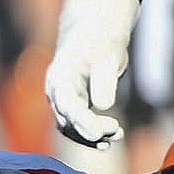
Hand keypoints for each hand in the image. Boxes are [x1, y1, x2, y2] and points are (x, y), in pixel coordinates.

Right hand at [44, 0, 140, 147]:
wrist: (94, 34)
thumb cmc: (101, 41)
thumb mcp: (108, 55)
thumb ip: (104, 80)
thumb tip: (104, 106)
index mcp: (61, 77)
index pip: (68, 106)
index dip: (83, 122)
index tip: (100, 134)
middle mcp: (56, 93)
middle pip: (67, 121)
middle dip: (90, 131)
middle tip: (117, 131)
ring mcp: (62, 101)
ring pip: (71, 127)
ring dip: (91, 137)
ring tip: (117, 136)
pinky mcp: (71, 106)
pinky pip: (76, 126)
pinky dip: (90, 134)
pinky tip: (108, 139)